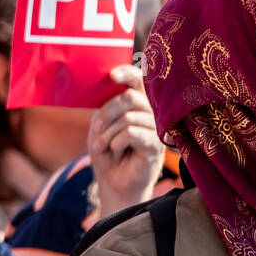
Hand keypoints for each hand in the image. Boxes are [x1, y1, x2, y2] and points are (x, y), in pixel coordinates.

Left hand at [89, 64, 163, 218]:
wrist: (114, 182)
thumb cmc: (108, 152)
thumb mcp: (100, 126)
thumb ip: (106, 106)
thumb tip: (114, 89)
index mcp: (138, 102)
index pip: (138, 79)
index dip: (127, 73)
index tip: (112, 76)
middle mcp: (152, 111)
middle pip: (129, 98)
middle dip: (106, 114)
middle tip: (98, 131)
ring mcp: (157, 127)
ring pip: (128, 117)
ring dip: (108, 134)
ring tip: (106, 146)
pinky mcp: (156, 144)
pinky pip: (131, 132)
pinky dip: (116, 141)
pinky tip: (116, 150)